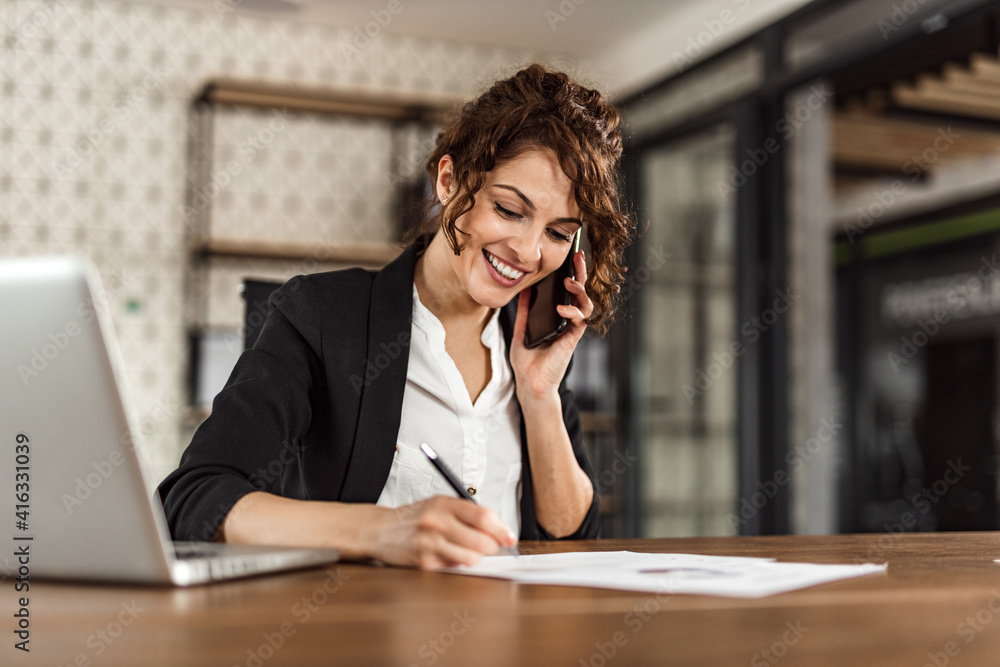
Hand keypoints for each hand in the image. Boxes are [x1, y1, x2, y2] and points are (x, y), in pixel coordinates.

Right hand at [365, 496, 516, 568]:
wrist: (381, 530)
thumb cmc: (415, 517)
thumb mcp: (439, 504)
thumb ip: (466, 513)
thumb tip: (499, 529)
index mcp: (444, 503)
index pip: (483, 517)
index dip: (501, 529)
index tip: (509, 537)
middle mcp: (436, 522)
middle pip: (481, 540)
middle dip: (493, 547)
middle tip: (492, 547)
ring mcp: (429, 543)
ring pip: (471, 558)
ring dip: (476, 558)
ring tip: (469, 551)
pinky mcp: (424, 563)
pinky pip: (454, 568)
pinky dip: (457, 564)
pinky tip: (448, 555)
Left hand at [510, 249, 592, 399]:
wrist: (530, 384)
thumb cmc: (527, 362)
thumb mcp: (522, 330)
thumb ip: (525, 311)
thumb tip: (523, 290)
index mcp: (558, 317)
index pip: (568, 291)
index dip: (571, 273)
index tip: (571, 257)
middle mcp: (568, 321)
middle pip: (580, 293)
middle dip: (581, 274)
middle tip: (579, 257)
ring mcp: (572, 330)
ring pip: (585, 304)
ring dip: (580, 291)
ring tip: (570, 281)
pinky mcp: (572, 340)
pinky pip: (580, 322)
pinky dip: (572, 313)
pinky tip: (562, 309)